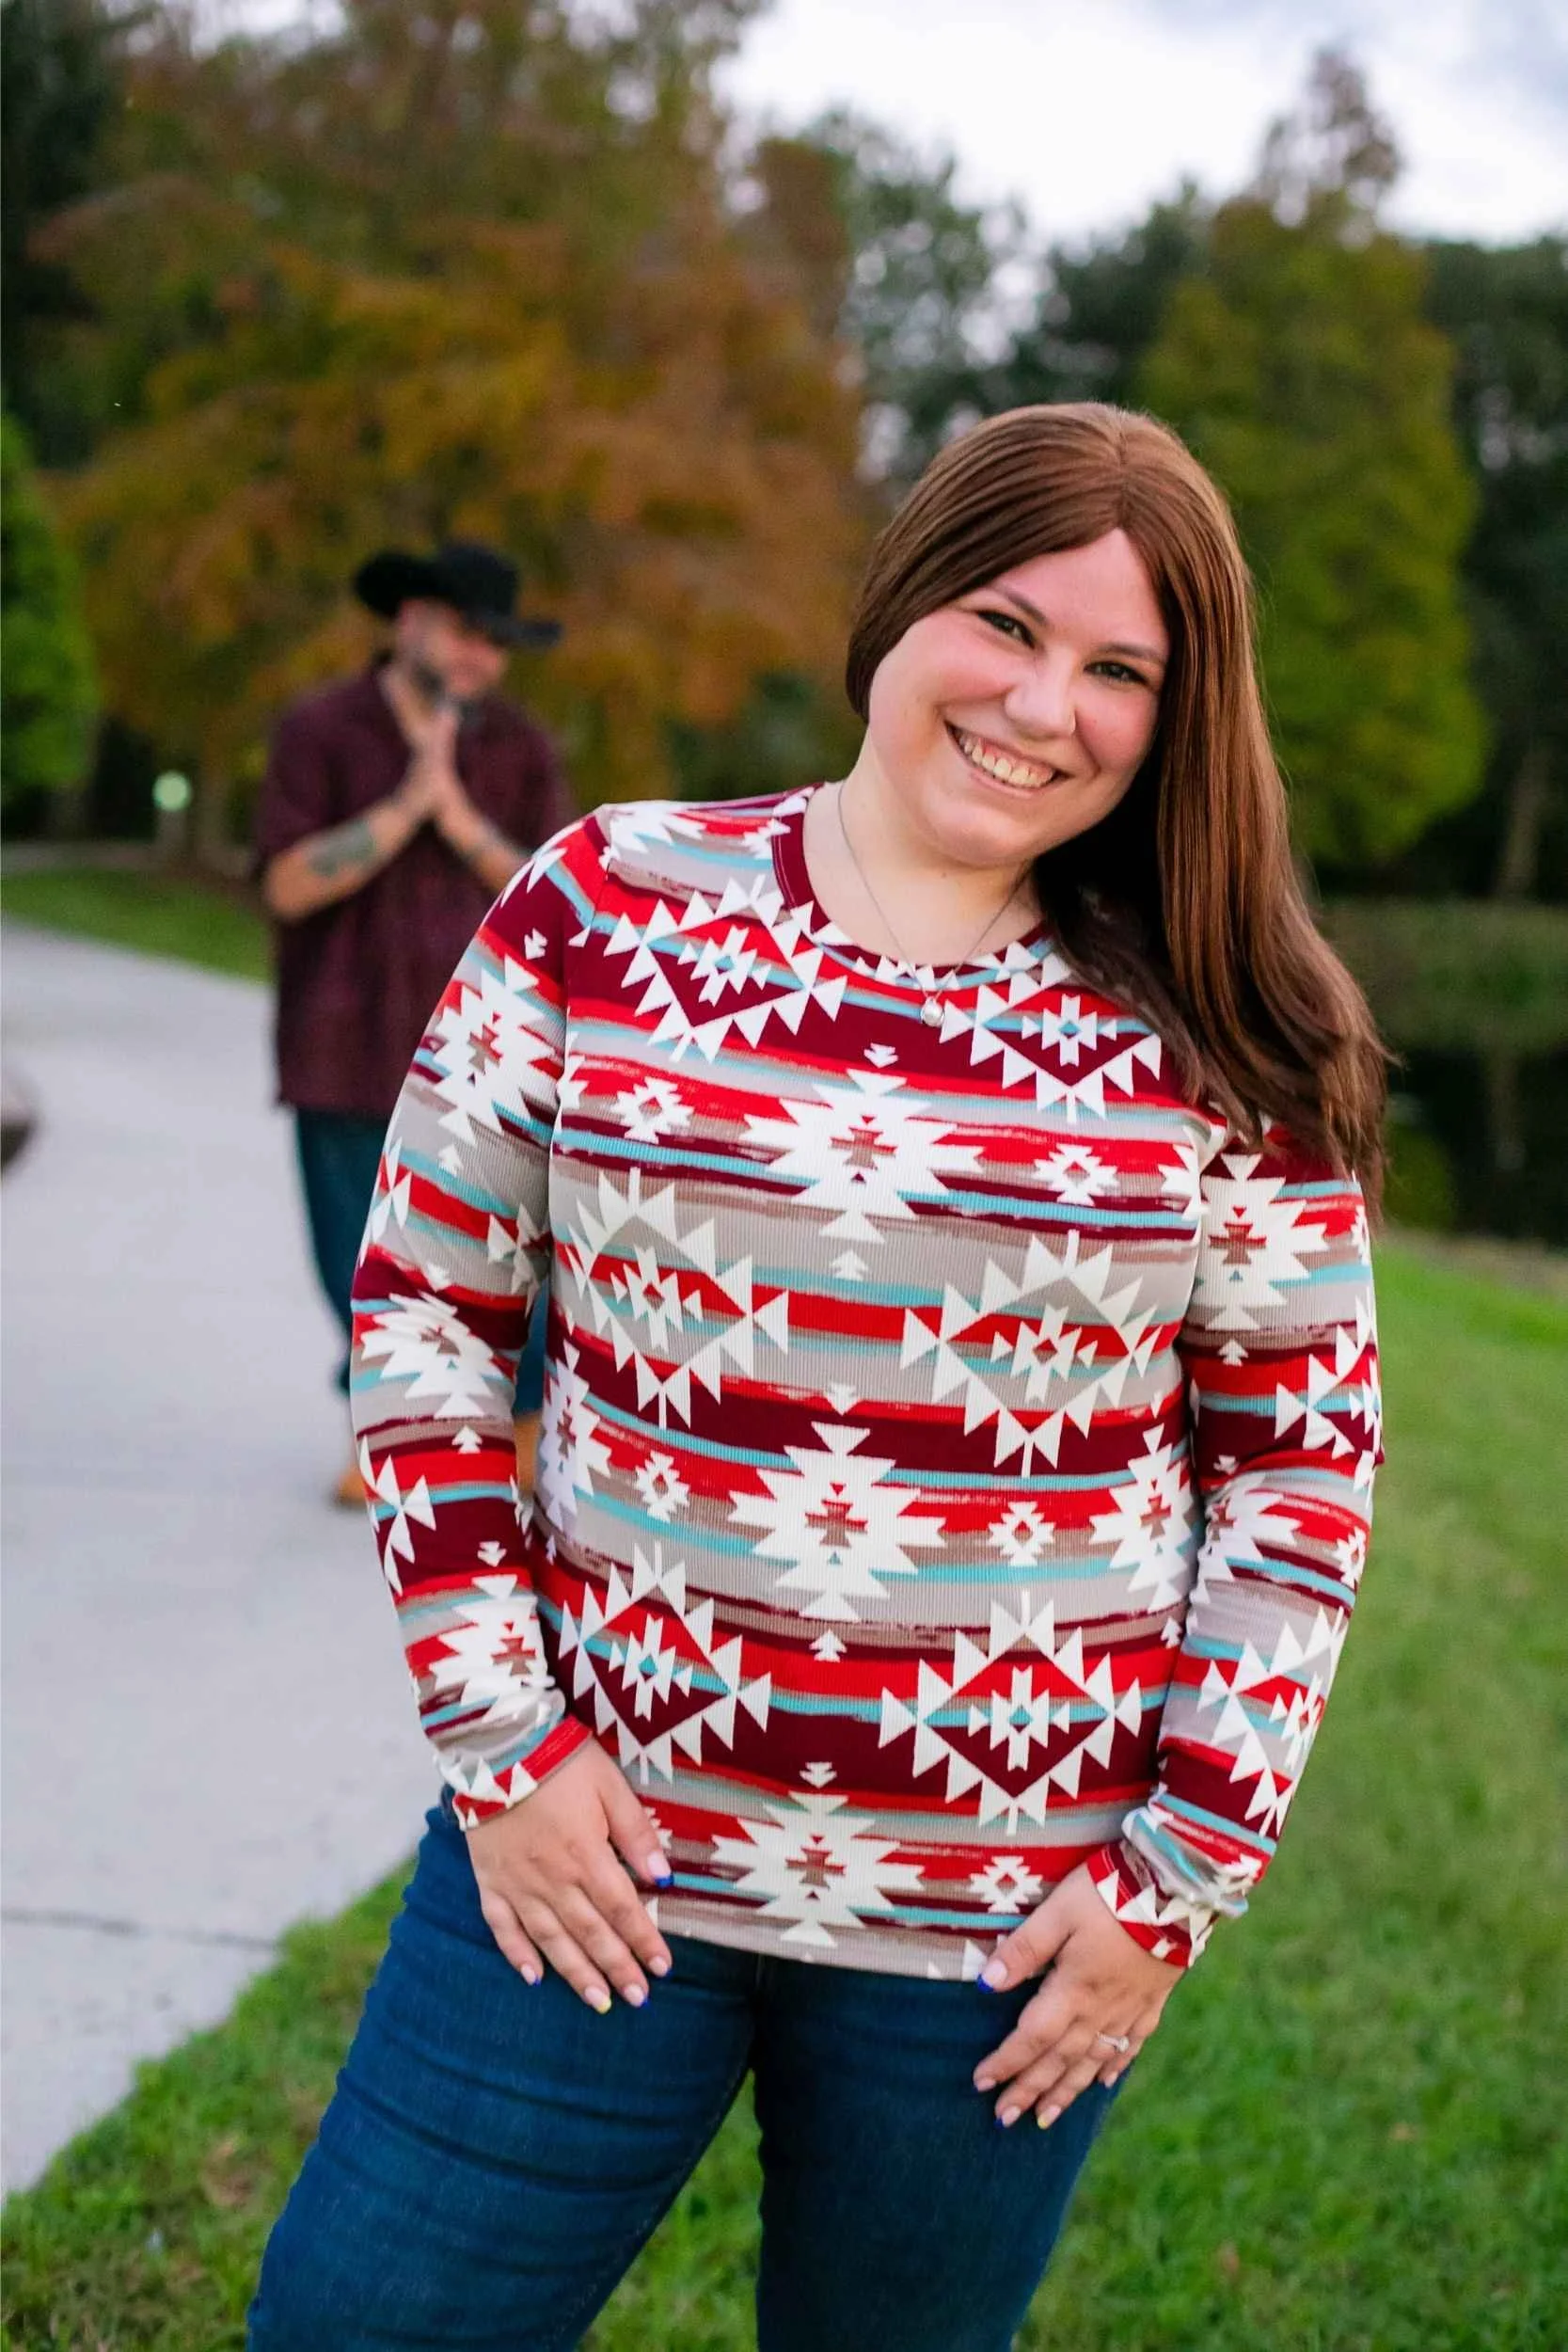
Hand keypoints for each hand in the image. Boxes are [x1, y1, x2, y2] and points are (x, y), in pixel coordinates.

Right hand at [466, 1741, 673, 2012]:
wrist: (496, 1747)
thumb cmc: (560, 1762)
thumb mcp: (609, 1786)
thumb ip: (635, 1832)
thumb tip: (663, 1877)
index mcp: (586, 1856)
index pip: (622, 1910)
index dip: (644, 1941)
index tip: (664, 1969)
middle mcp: (553, 1880)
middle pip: (590, 1933)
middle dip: (618, 1968)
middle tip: (639, 1999)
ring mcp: (518, 1885)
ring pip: (551, 1940)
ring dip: (577, 1973)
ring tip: (599, 2001)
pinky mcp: (489, 1881)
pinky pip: (502, 1927)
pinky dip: (517, 1955)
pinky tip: (533, 1978)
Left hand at [973, 1863, 1181, 2128]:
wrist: (1176, 1891)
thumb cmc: (1109, 1895)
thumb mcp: (1058, 1912)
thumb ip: (1024, 1949)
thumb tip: (987, 1984)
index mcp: (1073, 1991)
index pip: (1032, 2037)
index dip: (1006, 2062)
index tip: (980, 2083)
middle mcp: (1100, 2011)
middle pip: (1060, 2060)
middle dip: (1029, 2090)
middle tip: (1003, 2119)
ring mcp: (1130, 2010)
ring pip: (1093, 2062)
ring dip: (1066, 2091)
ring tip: (1045, 2117)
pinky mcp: (1153, 2001)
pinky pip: (1130, 2046)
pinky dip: (1113, 2067)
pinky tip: (1103, 2084)